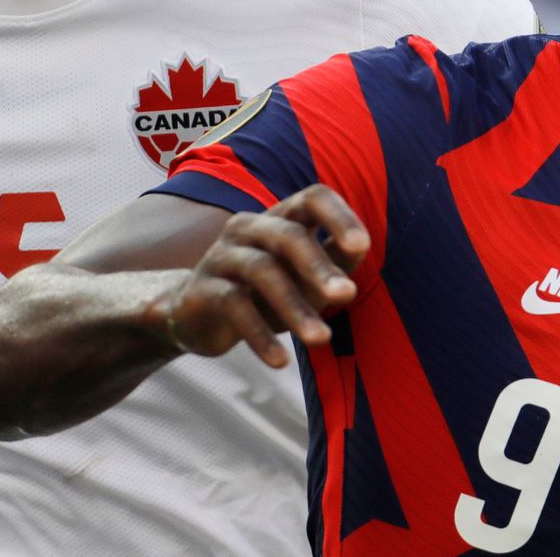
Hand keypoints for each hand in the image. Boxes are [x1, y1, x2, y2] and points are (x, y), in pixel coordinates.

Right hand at [164, 185, 369, 369]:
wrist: (196, 316)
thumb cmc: (265, 294)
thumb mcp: (303, 280)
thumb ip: (333, 267)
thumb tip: (356, 261)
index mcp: (281, 218)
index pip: (313, 198)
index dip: (339, 217)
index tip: (362, 246)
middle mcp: (250, 227)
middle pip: (288, 235)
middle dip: (319, 265)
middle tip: (346, 295)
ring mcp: (222, 255)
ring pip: (262, 271)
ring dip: (294, 306)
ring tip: (322, 338)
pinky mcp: (202, 290)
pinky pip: (234, 306)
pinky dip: (259, 335)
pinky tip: (281, 361)